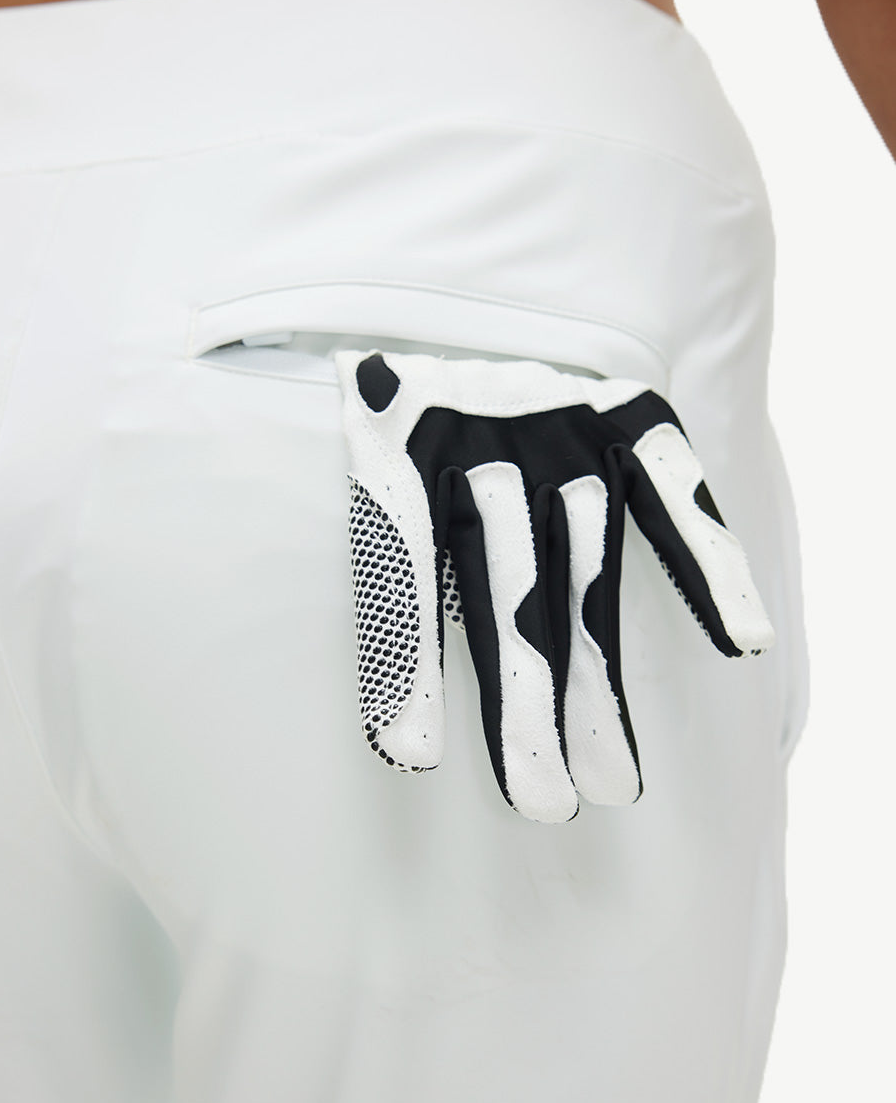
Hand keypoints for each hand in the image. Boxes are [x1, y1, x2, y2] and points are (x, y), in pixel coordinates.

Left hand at [335, 349, 773, 823]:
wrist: (463, 298)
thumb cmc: (408, 400)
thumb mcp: (363, 453)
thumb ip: (373, 558)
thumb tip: (374, 699)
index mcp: (407, 449)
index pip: (411, 575)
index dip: (412, 663)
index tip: (415, 757)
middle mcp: (494, 443)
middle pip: (513, 594)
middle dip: (528, 706)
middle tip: (546, 804)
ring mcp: (568, 432)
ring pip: (590, 569)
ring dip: (603, 676)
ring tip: (615, 778)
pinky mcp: (627, 413)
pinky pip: (676, 491)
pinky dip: (710, 565)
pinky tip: (738, 643)